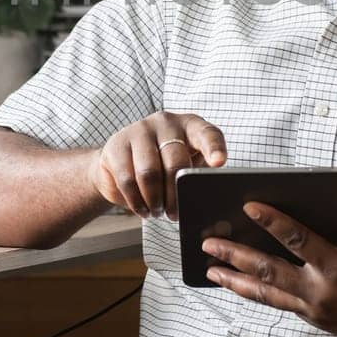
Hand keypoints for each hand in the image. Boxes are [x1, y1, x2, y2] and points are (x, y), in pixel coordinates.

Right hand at [88, 112, 227, 219]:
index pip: (207, 134)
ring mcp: (139, 131)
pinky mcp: (117, 145)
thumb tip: (209, 198)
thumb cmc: (163, 164)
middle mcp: (166, 123)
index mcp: (190, 125)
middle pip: (175, 162)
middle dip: (176, 195)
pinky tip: (142, 209)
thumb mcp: (186, 164)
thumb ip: (197, 175)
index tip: (219, 163)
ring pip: (149, 173)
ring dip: (155, 200)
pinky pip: (127, 179)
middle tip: (174, 214)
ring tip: (157, 212)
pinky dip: (136, 201)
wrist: (121, 161)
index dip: (214, 148)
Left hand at [203, 201, 336, 336]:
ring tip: (211, 271)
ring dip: (236, 282)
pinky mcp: (316, 321)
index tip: (248, 206)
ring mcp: (315, 311)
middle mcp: (320, 293)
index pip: (297, 240)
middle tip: (207, 244)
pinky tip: (242, 286)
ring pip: (267, 294)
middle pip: (267, 271)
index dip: (272, 221)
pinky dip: (257, 295)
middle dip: (235, 256)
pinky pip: (279, 305)